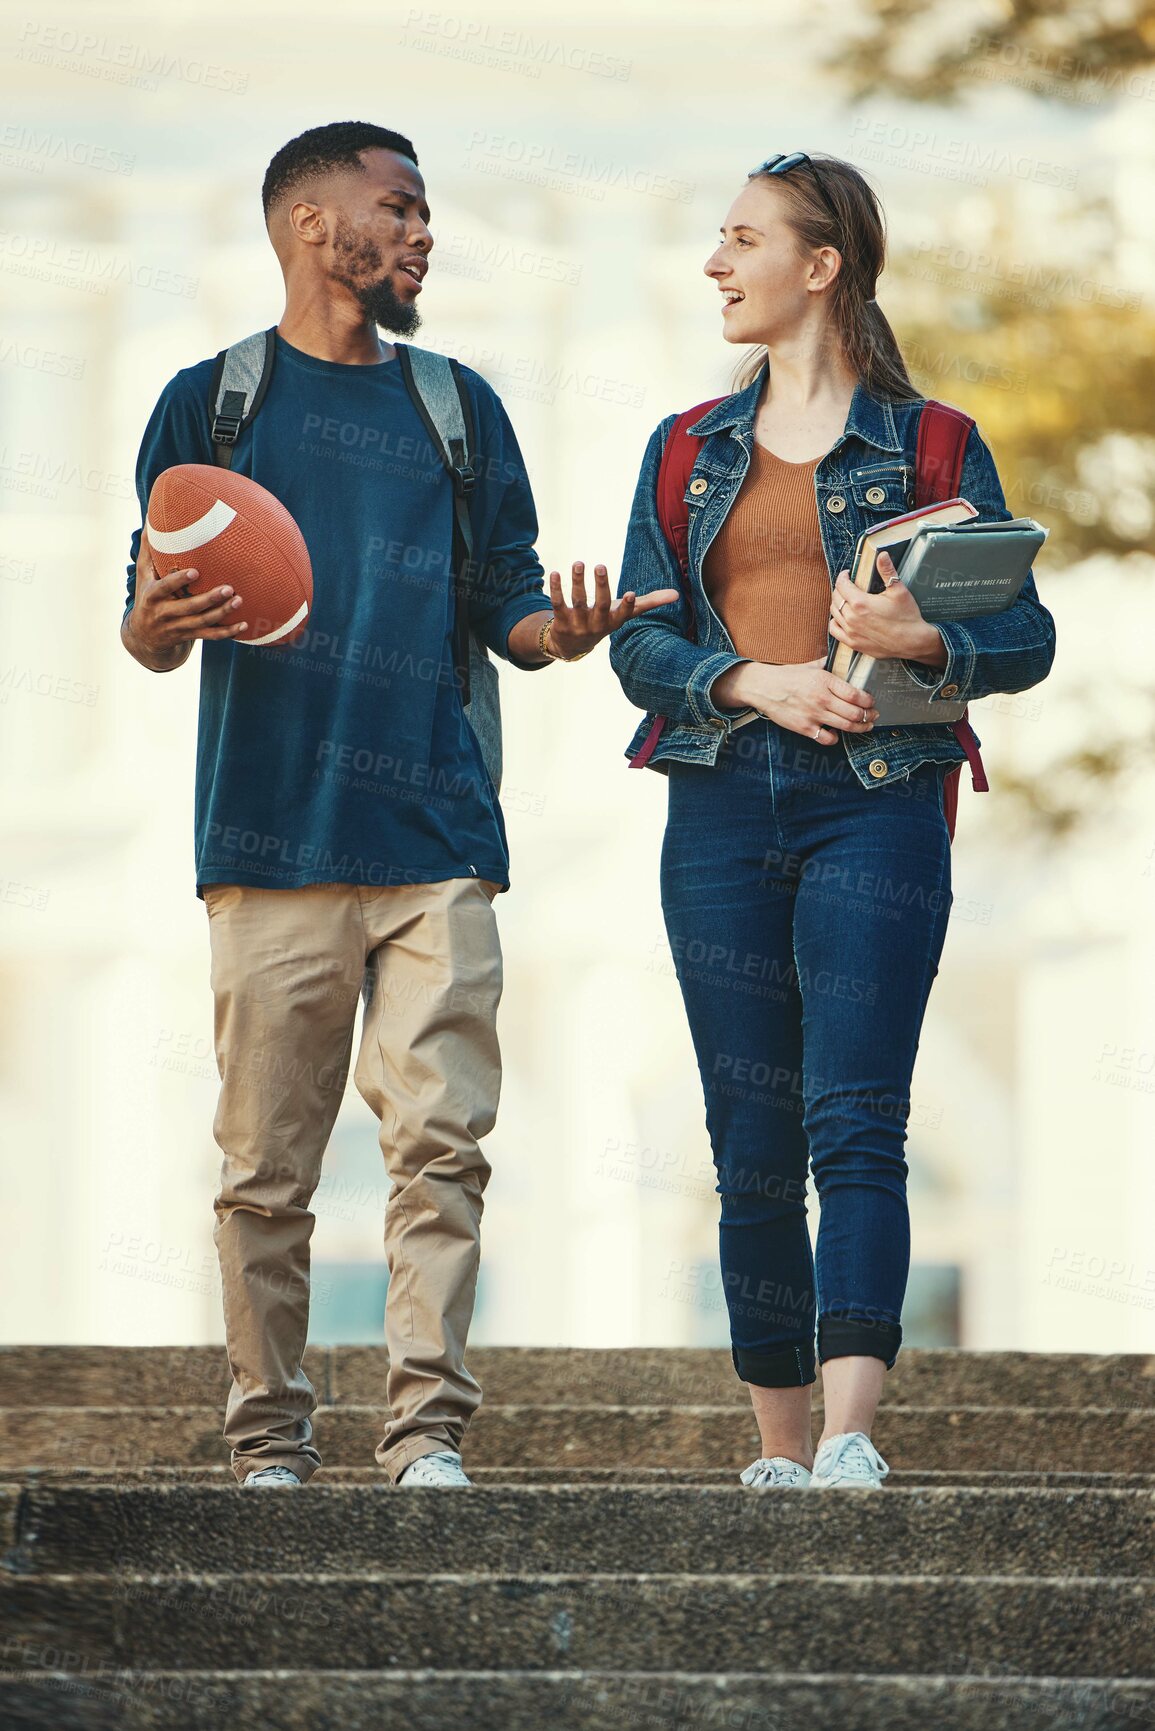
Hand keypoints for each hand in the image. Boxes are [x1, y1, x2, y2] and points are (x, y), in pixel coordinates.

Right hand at [125, 531, 249, 654]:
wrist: (144, 637)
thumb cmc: (146, 596)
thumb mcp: (143, 574)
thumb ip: (148, 548)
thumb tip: (150, 515)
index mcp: (152, 596)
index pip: (165, 588)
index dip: (179, 582)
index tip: (196, 572)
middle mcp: (164, 614)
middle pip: (189, 608)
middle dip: (209, 599)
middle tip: (229, 588)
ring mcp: (178, 628)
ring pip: (202, 623)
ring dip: (222, 614)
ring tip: (240, 601)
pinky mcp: (189, 637)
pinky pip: (210, 636)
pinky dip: (227, 632)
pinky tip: (244, 626)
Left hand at [545, 561, 679, 659]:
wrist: (573, 645)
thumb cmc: (605, 621)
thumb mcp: (625, 613)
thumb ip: (649, 603)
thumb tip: (677, 594)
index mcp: (614, 621)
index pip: (623, 615)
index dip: (627, 606)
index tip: (631, 594)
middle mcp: (597, 624)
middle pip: (600, 605)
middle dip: (600, 586)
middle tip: (600, 565)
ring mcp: (578, 623)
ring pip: (578, 602)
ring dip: (577, 582)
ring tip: (578, 563)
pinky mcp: (561, 620)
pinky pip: (558, 604)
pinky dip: (556, 589)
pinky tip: (555, 573)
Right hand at [711, 658, 877, 745]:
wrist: (763, 687)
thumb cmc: (786, 676)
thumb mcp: (809, 665)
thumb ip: (827, 664)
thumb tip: (840, 658)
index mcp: (825, 681)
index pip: (856, 694)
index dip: (868, 701)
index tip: (871, 702)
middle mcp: (821, 698)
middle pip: (855, 713)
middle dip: (869, 716)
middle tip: (873, 715)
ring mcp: (813, 714)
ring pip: (846, 726)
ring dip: (860, 728)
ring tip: (865, 726)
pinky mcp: (804, 727)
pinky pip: (827, 738)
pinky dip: (835, 737)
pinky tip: (836, 732)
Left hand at [827, 551, 942, 662]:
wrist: (912, 642)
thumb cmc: (907, 617)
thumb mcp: (898, 590)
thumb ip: (887, 571)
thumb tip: (882, 555)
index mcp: (860, 603)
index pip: (841, 584)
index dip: (843, 576)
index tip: (848, 574)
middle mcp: (851, 618)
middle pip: (836, 597)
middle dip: (840, 588)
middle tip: (848, 585)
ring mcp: (850, 632)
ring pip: (833, 613)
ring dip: (837, 603)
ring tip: (846, 600)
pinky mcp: (853, 643)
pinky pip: (834, 630)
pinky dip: (835, 621)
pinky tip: (843, 617)